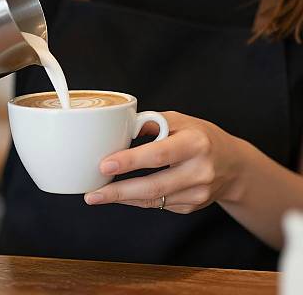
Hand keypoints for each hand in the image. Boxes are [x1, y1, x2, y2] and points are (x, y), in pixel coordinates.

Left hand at [84, 111, 245, 213]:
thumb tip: (120, 129)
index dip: (130, 161)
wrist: (234, 165)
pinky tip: (120, 196)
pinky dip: (136, 200)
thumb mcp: (181, 120)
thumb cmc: (201, 136)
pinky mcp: (192, 206)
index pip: (159, 154)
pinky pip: (159, 205)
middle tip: (92, 194)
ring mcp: (198, 193)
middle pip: (154, 186)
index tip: (105, 165)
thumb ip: (152, 123)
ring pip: (154, 200)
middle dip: (119, 192)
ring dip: (123, 198)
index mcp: (195, 143)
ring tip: (97, 196)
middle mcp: (199, 170)